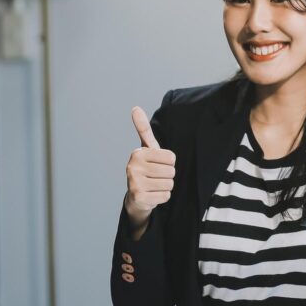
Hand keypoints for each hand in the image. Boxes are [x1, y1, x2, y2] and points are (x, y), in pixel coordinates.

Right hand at [124, 107, 175, 235]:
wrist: (136, 197)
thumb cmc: (146, 168)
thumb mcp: (147, 148)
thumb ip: (143, 129)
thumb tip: (135, 108)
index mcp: (138, 153)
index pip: (171, 158)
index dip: (169, 163)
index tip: (158, 164)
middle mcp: (133, 167)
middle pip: (171, 171)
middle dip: (167, 175)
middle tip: (156, 177)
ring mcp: (134, 183)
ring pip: (169, 184)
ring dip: (165, 186)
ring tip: (154, 185)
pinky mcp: (139, 198)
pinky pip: (165, 196)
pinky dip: (162, 197)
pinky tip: (153, 195)